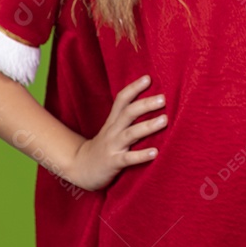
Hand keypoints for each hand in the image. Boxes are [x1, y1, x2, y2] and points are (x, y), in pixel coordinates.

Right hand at [67, 74, 166, 191]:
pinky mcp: (113, 163)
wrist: (80, 168)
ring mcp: (112, 146)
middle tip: (163, 98)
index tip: (148, 78)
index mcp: (113, 121)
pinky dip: (141, 155)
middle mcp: (112, 131)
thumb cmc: (103, 147)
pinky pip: (128, 158)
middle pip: (128, 113)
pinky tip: (155, 152)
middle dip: (145, 104)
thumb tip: (150, 103)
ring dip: (148, 126)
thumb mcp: (112, 129)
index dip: (133, 88)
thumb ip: (126, 117)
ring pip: (130, 133)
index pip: (121, 99)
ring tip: (165, 120)